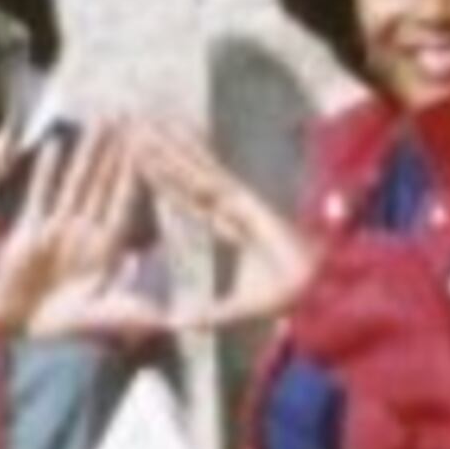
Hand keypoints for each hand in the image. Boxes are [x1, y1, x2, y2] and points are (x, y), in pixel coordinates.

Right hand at [0, 122, 170, 344]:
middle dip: (119, 150)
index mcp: (107, 247)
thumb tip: (178, 315)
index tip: (154, 146)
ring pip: (77, 181)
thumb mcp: (110, 315)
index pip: (128, 203)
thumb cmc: (63, 323)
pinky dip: (47, 172)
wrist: (19, 323)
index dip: (141, 174)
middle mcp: (85, 230)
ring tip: (100, 120)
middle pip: (105, 183)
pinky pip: (41, 194)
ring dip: (88, 152)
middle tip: (132, 116)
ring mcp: (58, 226)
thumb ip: (141, 312)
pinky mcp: (31, 228)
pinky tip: (54, 145)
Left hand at [124, 121, 323, 330]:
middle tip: (135, 127)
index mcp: (229, 227)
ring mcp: (237, 200)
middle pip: (188, 175)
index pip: (189, 199)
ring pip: (195, 168)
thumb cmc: (284, 298)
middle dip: (162, 152)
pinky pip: (211, 175)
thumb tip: (174, 324)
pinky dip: (191, 155)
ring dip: (168, 146)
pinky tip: (173, 134)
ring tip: (143, 124)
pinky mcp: (244, 201)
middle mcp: (231, 207)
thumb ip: (206, 314)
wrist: (314, 290)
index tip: (142, 162)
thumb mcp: (233, 310)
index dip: (166, 180)